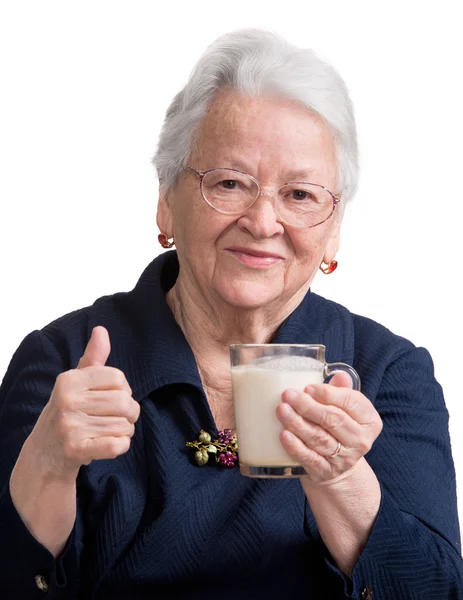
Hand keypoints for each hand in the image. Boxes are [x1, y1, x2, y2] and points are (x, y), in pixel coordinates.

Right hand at [28, 326, 139, 479]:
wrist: (44, 454)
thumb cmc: (67, 412)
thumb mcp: (76, 383)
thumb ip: (93, 358)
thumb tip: (101, 330)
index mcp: (69, 380)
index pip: (118, 378)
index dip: (124, 389)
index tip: (113, 398)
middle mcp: (67, 401)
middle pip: (124, 401)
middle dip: (130, 413)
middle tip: (118, 419)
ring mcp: (69, 426)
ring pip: (124, 425)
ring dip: (125, 432)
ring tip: (109, 433)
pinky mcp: (76, 449)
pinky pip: (117, 445)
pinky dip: (121, 446)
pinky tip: (110, 445)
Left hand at [276, 372, 382, 486]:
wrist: (338, 467)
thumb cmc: (338, 427)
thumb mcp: (345, 408)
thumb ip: (341, 391)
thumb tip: (341, 375)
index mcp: (369, 420)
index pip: (351, 402)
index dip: (329, 393)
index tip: (308, 387)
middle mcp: (360, 440)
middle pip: (333, 420)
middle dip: (308, 406)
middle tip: (288, 395)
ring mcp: (344, 459)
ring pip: (319, 438)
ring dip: (298, 423)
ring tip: (281, 410)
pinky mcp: (325, 472)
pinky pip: (309, 458)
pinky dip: (296, 447)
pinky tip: (283, 435)